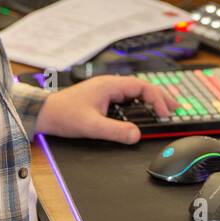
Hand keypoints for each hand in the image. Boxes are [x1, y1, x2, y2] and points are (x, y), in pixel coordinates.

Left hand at [33, 75, 176, 143]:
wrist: (43, 112)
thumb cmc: (63, 114)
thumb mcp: (91, 126)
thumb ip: (115, 131)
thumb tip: (136, 135)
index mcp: (110, 85)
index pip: (143, 87)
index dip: (158, 99)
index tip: (166, 113)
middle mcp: (110, 85)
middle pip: (142, 87)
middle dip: (160, 97)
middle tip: (176, 108)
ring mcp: (106, 90)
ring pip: (135, 92)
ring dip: (151, 100)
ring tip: (165, 109)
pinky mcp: (102, 98)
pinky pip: (127, 98)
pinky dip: (140, 103)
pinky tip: (144, 111)